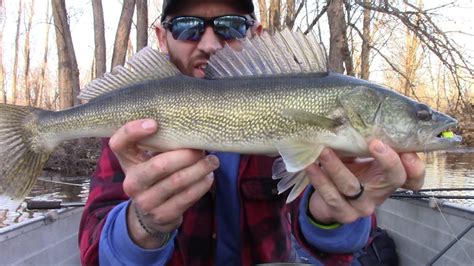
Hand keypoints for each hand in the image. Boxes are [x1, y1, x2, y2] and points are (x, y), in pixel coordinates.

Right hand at [109, 119, 218, 247]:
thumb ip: (160, 144)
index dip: (133, 131)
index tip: (154, 123)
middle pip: (159, 165)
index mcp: (127, 163)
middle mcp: (132, 183)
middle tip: (202, 149)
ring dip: (199, 169)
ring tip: (212, 161)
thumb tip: (192, 128)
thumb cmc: (155, 178)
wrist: (150, 217)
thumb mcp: (148, 161)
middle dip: (186, 155)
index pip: (118, 143)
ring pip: (177, 181)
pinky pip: (186, 197)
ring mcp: (145, 202)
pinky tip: (208, 177)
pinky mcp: (162, 215)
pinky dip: (201, 185)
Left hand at [305, 139, 424, 223]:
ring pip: (352, 185)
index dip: (415, 166)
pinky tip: (311, 165)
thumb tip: (358, 114)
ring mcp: (362, 206)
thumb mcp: (360, 156)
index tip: (407, 150)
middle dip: (387, 160)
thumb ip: (364, 142)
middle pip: (394, 179)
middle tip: (374, 142)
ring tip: (324, 151)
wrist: (327, 199)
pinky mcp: (343, 213)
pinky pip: (331, 196)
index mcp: (389, 178)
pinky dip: (319, 179)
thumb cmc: (348, 169)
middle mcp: (380, 193)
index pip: (414, 177)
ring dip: (336, 167)